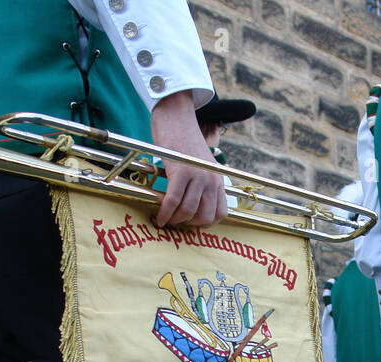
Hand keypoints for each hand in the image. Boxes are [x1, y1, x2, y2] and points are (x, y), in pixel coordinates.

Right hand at [149, 91, 228, 226]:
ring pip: (188, 211)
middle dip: (189, 225)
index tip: (192, 224)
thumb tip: (193, 206)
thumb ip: (203, 183)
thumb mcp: (201, 165)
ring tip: (165, 219)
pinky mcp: (180, 172)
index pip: (221, 213)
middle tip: (176, 223)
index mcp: (218, 179)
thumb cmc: (184, 142)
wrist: (176, 117)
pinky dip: (165, 212)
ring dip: (174, 220)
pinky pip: (173, 201)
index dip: (206, 223)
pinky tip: (159, 216)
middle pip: (205, 217)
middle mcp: (211, 180)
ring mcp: (197, 176)